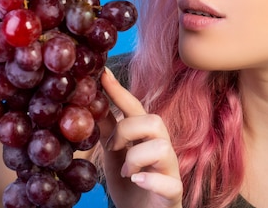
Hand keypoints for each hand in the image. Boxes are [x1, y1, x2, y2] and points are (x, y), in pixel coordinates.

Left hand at [99, 68, 182, 207]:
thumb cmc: (132, 184)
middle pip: (154, 121)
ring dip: (136, 158)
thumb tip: (93, 104)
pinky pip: (170, 182)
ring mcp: (170, 171)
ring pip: (163, 147)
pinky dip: (150, 180)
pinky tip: (136, 180)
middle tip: (113, 146)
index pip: (135, 108)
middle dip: (128, 129)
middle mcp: (162, 149)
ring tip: (126, 172)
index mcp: (146, 137)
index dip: (119, 92)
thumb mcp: (114, 156)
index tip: (102, 74)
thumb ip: (108, 131)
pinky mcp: (173, 193)